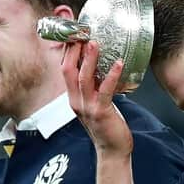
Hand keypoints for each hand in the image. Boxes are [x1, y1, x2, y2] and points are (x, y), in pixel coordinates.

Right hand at [61, 40, 132, 159]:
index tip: (74, 34)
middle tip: (81, 33)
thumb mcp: (96, 104)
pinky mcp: (101, 112)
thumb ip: (95, 88)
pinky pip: (105, 90)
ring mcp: (87, 107)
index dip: (68, 51)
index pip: (65, 70)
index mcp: (73, 97)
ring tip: (94, 43)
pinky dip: (111, 75)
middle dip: (73, 50)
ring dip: (89, 59)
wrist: (113, 150)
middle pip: (68, 70)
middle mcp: (76, 101)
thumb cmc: (107, 126)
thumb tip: (102, 68)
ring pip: (83, 78)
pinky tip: (118, 63)